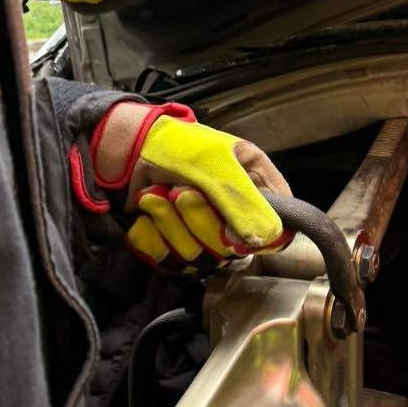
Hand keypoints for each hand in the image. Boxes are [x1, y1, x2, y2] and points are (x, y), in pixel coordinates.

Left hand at [71, 102, 292, 271]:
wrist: (128, 148)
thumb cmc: (177, 147)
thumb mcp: (216, 167)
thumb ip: (243, 202)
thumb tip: (267, 238)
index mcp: (257, 183)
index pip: (279, 225)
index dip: (263, 236)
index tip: (237, 233)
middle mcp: (236, 211)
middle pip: (232, 246)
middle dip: (200, 220)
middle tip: (183, 193)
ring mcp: (207, 229)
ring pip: (200, 255)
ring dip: (172, 224)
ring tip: (161, 194)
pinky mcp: (178, 243)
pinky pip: (171, 259)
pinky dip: (153, 234)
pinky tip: (149, 209)